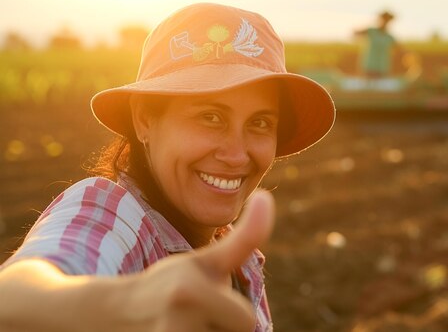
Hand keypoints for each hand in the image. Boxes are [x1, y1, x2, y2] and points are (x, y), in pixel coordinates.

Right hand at [122, 189, 274, 331]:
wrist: (113, 315)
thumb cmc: (170, 284)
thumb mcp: (205, 260)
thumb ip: (245, 236)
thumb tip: (265, 197)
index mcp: (191, 294)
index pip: (247, 321)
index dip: (232, 311)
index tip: (204, 301)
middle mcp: (176, 325)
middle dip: (219, 328)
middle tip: (191, 317)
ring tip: (182, 328)